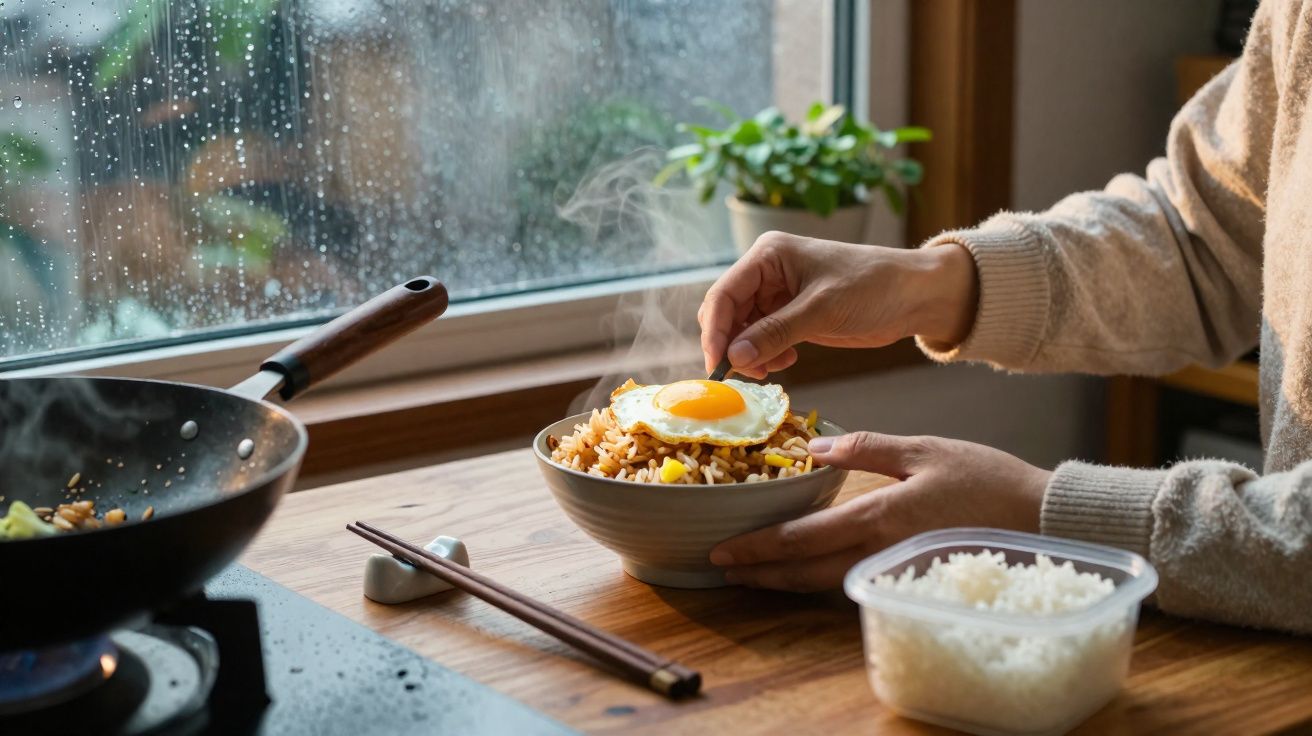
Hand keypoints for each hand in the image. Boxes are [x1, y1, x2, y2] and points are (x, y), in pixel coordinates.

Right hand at [698, 231, 977, 378]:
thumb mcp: (821, 310)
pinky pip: (762, 338)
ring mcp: (778, 294)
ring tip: (770, 370)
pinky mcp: (792, 315)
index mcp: (768, 255)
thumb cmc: (873, 287)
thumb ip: (775, 333)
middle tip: (743, 375)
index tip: (717, 365)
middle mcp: (767, 272)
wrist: (914, 296)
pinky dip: (766, 354)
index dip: (715, 331)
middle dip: (731, 344)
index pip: (724, 294)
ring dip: (749, 353)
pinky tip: (786, 361)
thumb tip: (735, 357)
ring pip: (742, 329)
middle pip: (727, 312)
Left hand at [709, 432, 1049, 591]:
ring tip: (753, 574)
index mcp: (880, 518)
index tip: (724, 551)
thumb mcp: (926, 450)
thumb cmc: (989, 481)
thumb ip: (868, 449)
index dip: (759, 548)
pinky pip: (855, 582)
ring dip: (786, 581)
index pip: (804, 540)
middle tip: (723, 568)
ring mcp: (896, 570)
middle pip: (806, 573)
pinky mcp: (910, 576)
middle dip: (761, 573)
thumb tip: (815, 446)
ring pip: (827, 584)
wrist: (1042, 521)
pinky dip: (821, 579)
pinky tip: (806, 571)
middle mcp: (881, 553)